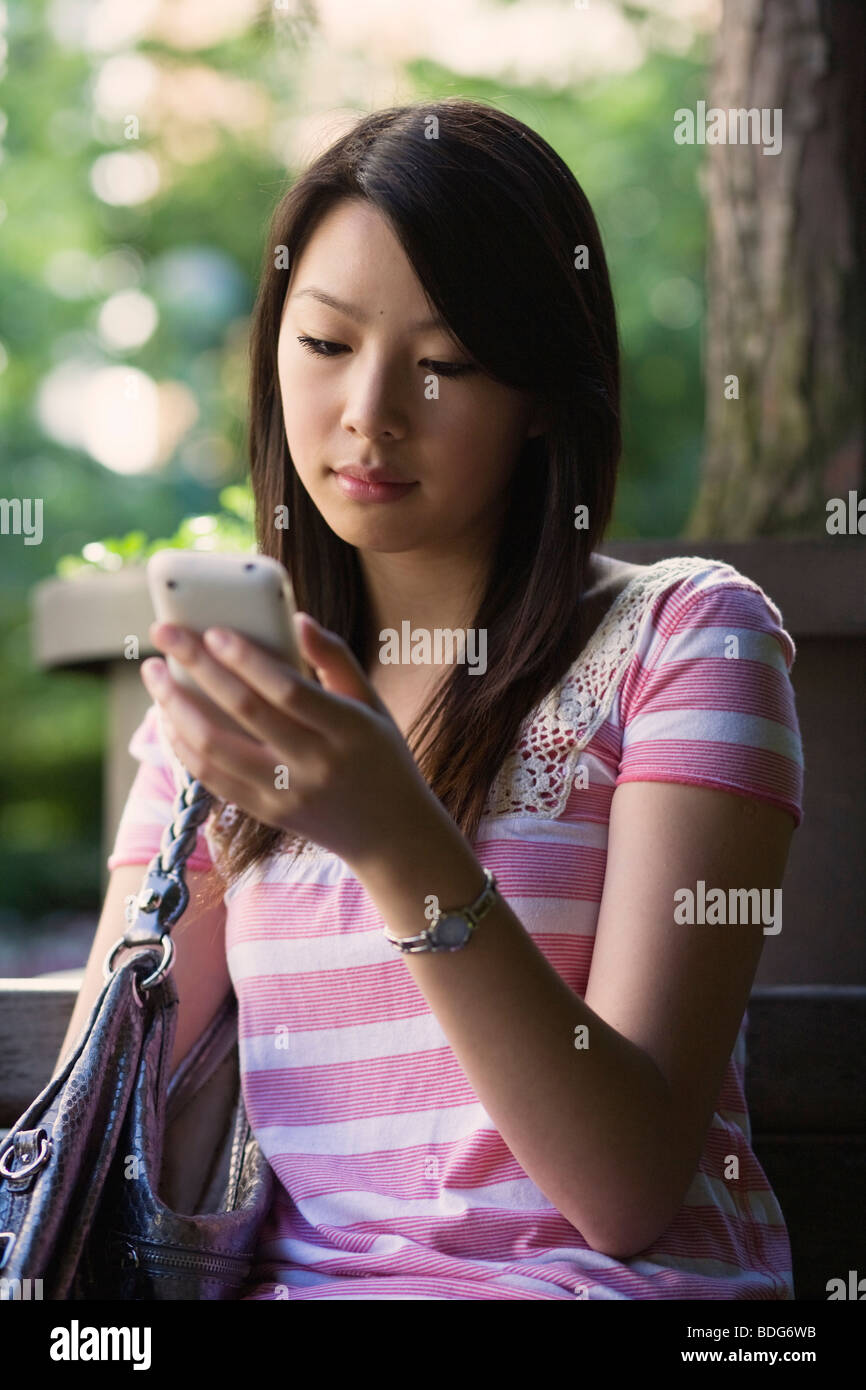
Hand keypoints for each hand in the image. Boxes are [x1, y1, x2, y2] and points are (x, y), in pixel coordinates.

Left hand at [141, 612, 438, 870]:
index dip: (248, 659)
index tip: (211, 630)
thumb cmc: (380, 755)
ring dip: (176, 708)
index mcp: (349, 730)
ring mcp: (287, 795)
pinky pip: (212, 778)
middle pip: (244, 712)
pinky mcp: (266, 814)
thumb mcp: (372, 704)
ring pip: (216, 749)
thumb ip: (336, 658)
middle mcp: (315, 766)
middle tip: (164, 632)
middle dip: (197, 668)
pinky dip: (183, 745)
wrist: (390, 835)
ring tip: (155, 673)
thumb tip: (296, 618)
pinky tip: (169, 716)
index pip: (288, 691)